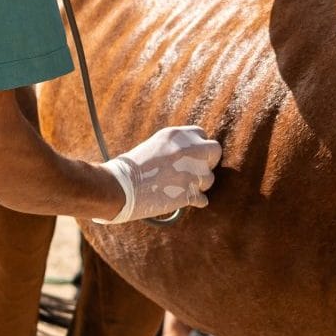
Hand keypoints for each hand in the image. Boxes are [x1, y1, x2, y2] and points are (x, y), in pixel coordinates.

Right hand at [97, 125, 221, 223]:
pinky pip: (203, 198)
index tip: (191, 156)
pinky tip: (183, 199)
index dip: (198, 147)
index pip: (202, 135)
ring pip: (209, 178)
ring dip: (199, 184)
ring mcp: (192, 171)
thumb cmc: (130, 168)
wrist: (120, 187)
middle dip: (207, 162)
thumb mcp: (154, 146)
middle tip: (194, 171)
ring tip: (180, 187)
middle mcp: (189, 149)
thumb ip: (175, 148)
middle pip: (215, 151)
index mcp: (177, 135)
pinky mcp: (190, 193)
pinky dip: (195, 201)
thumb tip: (190, 156)